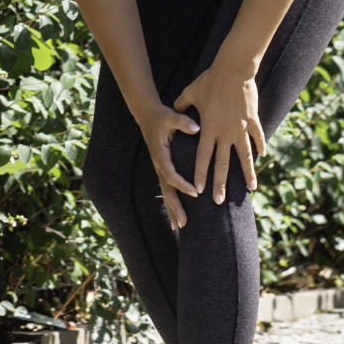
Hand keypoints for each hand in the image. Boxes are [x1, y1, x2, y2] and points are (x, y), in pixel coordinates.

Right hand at [132, 103, 202, 228]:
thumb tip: (197, 127)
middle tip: (184, 224)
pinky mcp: (162, 169)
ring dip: (172, 210)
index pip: (171, 174)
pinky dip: (172, 203)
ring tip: (180, 227)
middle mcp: (158, 164)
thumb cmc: (161, 116)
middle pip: (166, 190)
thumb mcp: (171, 116)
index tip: (195, 193)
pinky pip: (167, 188)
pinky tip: (177, 216)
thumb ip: (183, 122)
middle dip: (175, 207)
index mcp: (160, 154)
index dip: (182, 184)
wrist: (147, 115)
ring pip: (165, 192)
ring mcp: (159, 168)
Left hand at [172, 64, 265, 203]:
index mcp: (208, 129)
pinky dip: (260, 146)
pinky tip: (262, 157)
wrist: (233, 69)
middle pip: (222, 164)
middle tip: (219, 201)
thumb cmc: (209, 80)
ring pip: (244, 156)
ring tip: (251, 189)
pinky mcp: (252, 119)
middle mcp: (224, 132)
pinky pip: (257, 136)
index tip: (198, 190)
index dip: (200, 174)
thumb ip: (181, 105)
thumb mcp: (190, 92)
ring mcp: (240, 127)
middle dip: (220, 184)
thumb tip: (175, 109)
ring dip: (247, 173)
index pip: (202, 158)